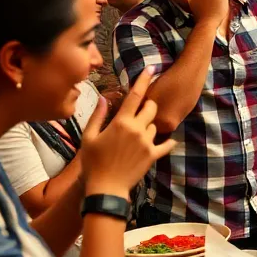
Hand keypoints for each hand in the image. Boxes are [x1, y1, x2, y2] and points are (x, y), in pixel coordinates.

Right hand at [79, 71, 176, 196]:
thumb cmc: (93, 163)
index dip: (143, 80)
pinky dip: (168, 142)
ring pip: (155, 126)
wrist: (105, 189)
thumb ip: (97, 116)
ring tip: (137, 136)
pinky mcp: (153, 155)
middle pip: (151, 108)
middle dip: (148, 105)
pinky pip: (166, 144)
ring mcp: (147, 142)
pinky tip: (168, 142)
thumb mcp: (88, 138)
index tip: (151, 68)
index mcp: (121, 122)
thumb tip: (103, 97)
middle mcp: (137, 129)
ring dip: (149, 126)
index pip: (135, 95)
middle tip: (140, 111)